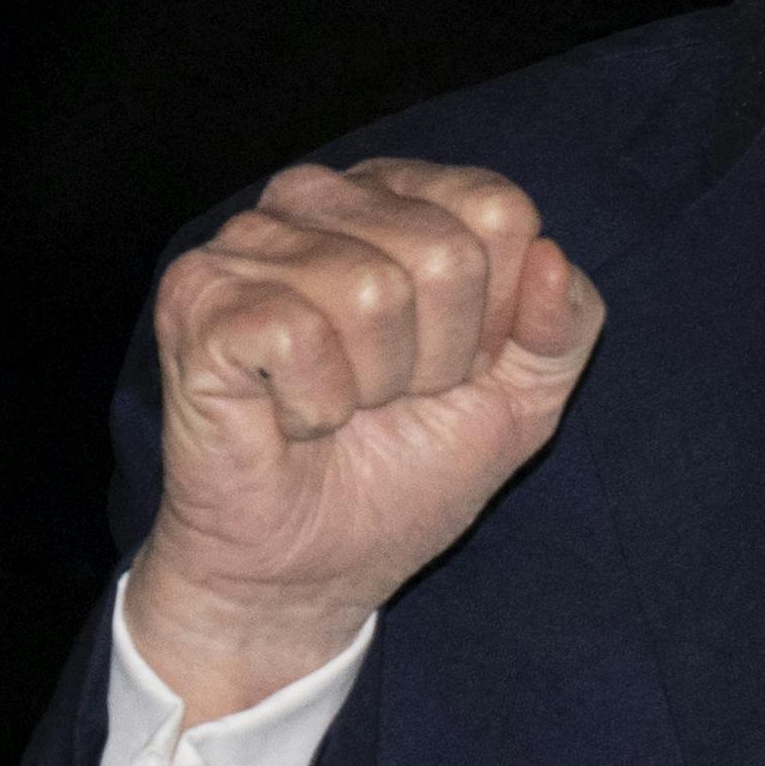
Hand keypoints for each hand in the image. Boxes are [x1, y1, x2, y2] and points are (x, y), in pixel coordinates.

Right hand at [120, 159, 606, 713]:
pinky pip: (298, 335)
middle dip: (436, 359)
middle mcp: (317, 197)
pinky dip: (313, 406)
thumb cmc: (404, 472)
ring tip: (336, 407)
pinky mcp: (198, 298)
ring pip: (371, 292)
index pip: (499, 211)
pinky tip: (286, 418)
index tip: (451, 370)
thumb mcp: (522, 401)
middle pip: (445, 253)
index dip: (496, 318)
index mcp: (398, 195)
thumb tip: (552, 256)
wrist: (310, 570)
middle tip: (386, 399)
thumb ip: (566, 327)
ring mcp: (247, 240)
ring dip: (370, 386)